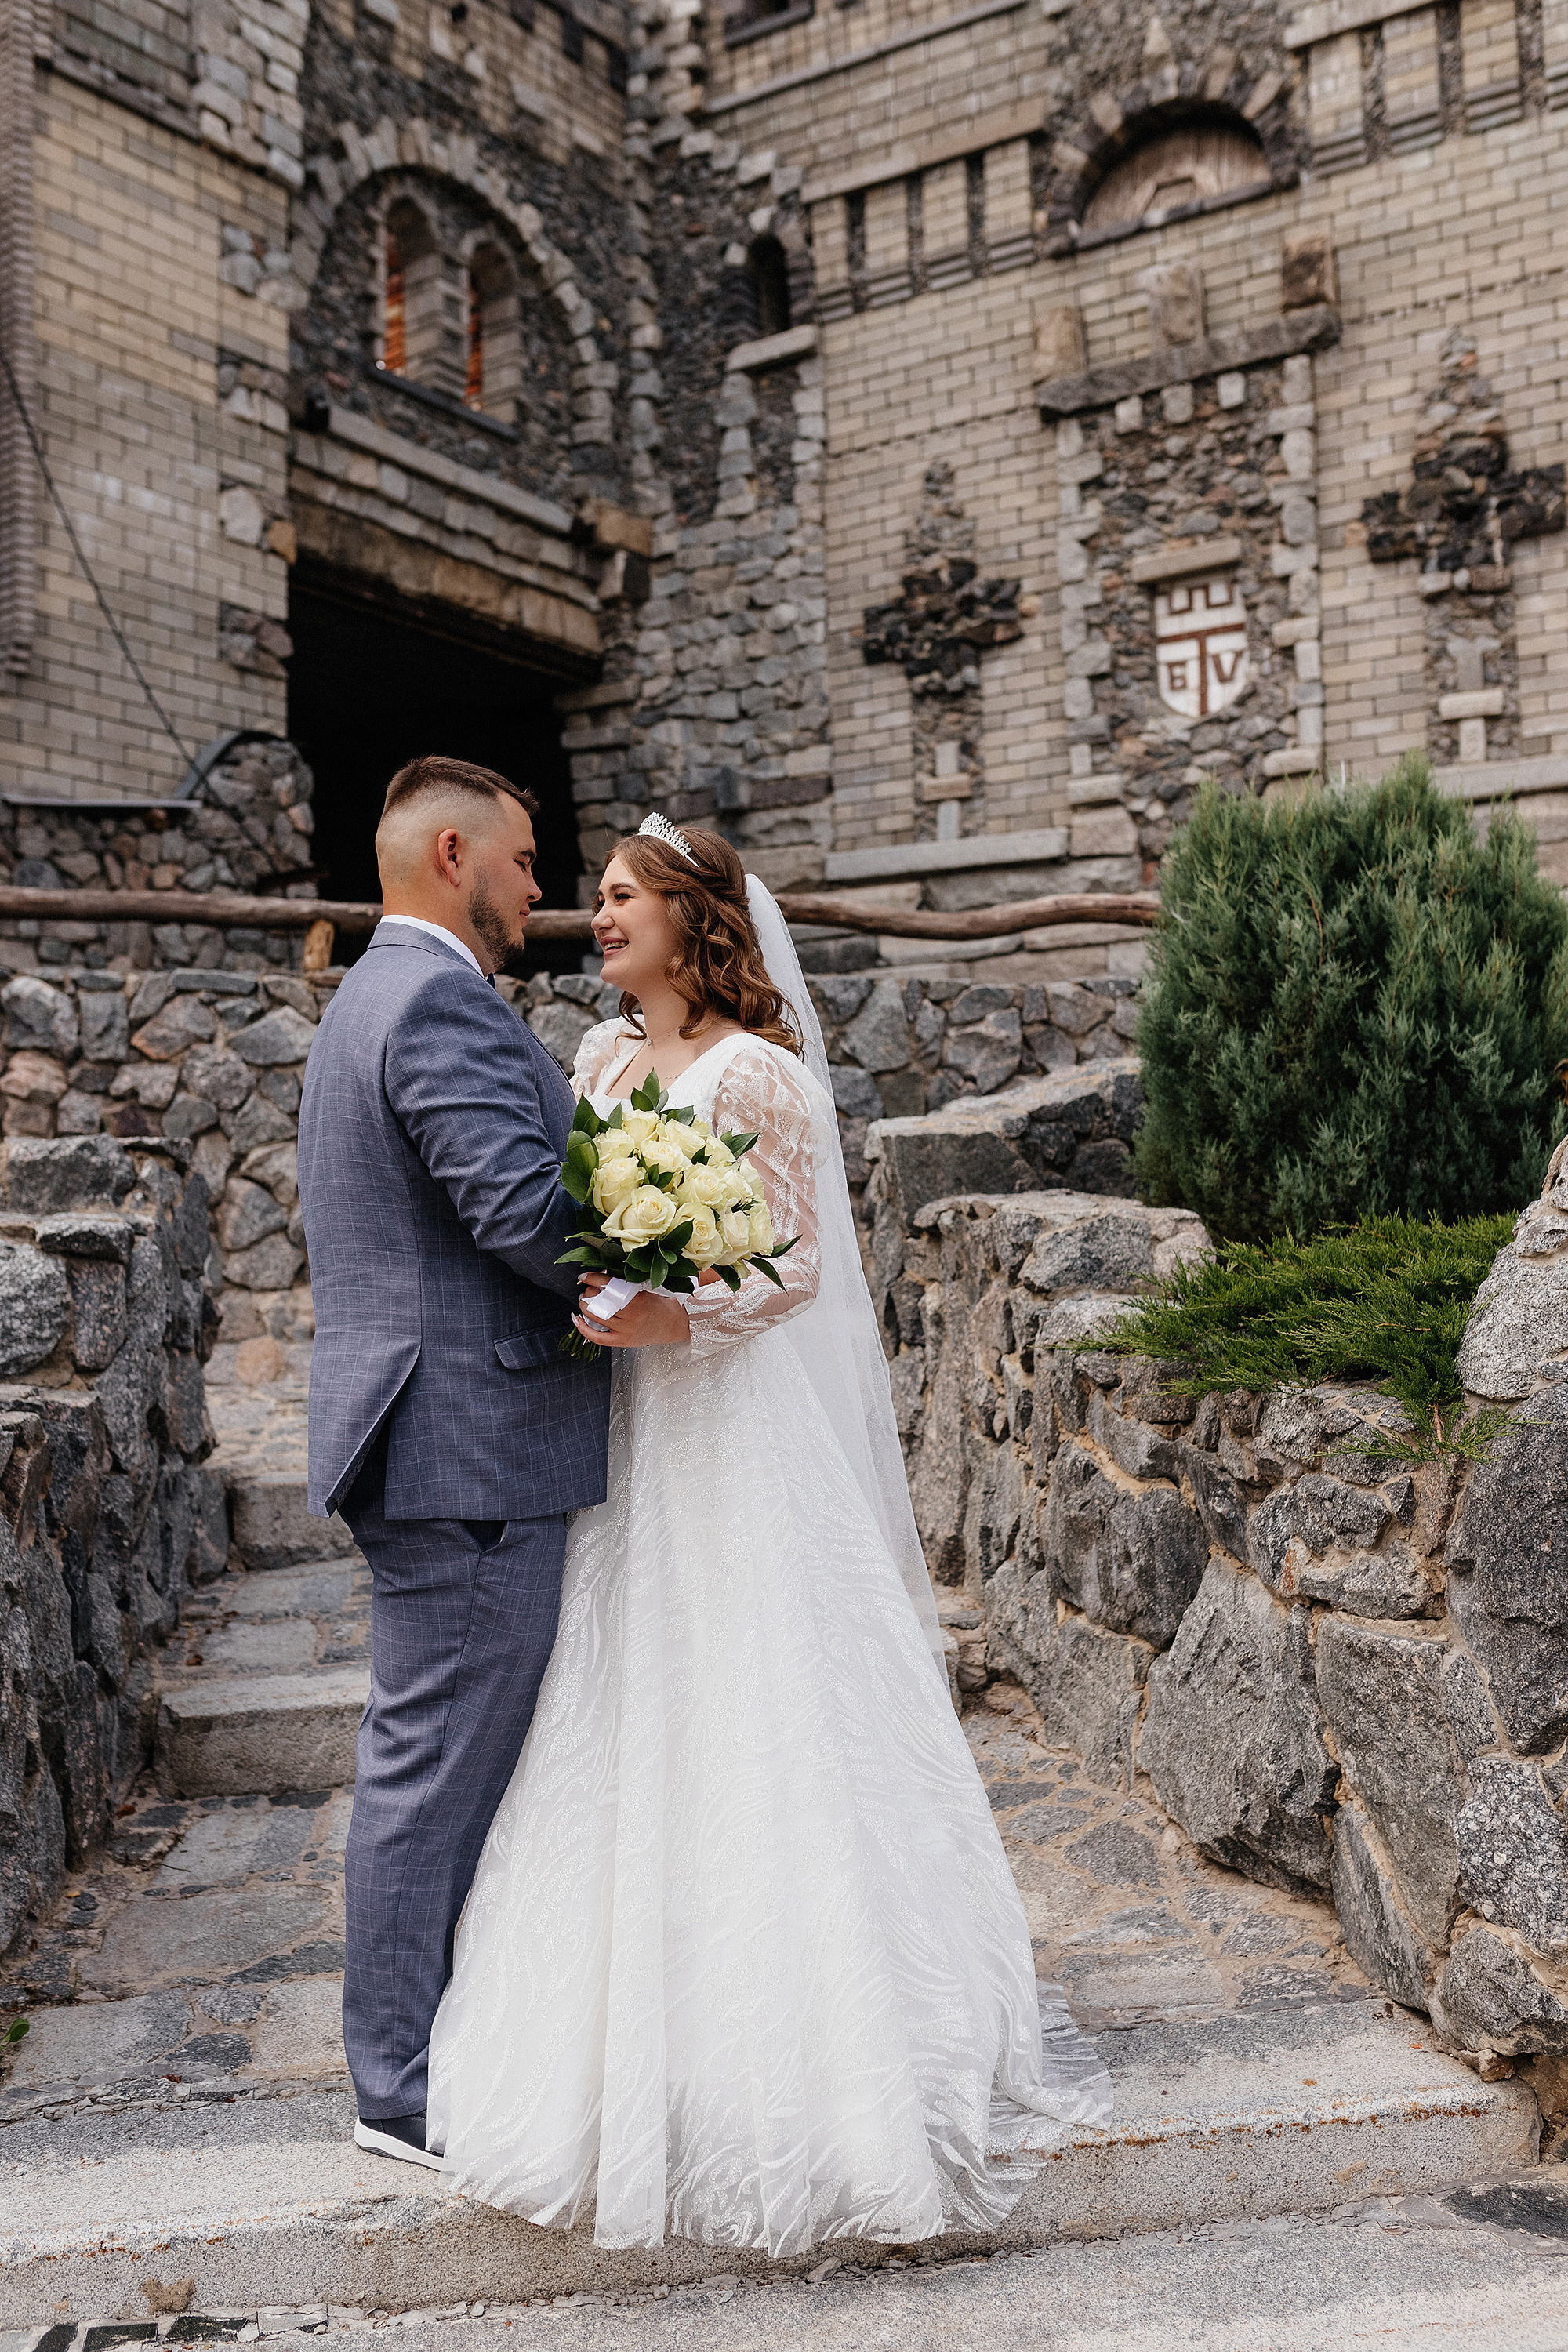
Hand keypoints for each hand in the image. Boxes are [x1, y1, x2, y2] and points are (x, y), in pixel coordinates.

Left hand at [573, 1271, 691, 1348]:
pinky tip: (577, 1320)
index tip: (584, 1276)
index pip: (609, 1286)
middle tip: (588, 1289)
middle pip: (600, 1302)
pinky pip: (598, 1338)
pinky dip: (584, 1329)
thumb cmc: (657, 1304)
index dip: (593, 1279)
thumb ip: (623, 1284)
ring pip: (596, 1317)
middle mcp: (631, 1316)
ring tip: (585, 1301)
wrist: (671, 1324)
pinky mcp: (622, 1342)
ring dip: (585, 1307)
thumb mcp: (644, 1289)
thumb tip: (599, 1276)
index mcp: (638, 1299)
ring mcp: (626, 1330)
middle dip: (589, 1293)